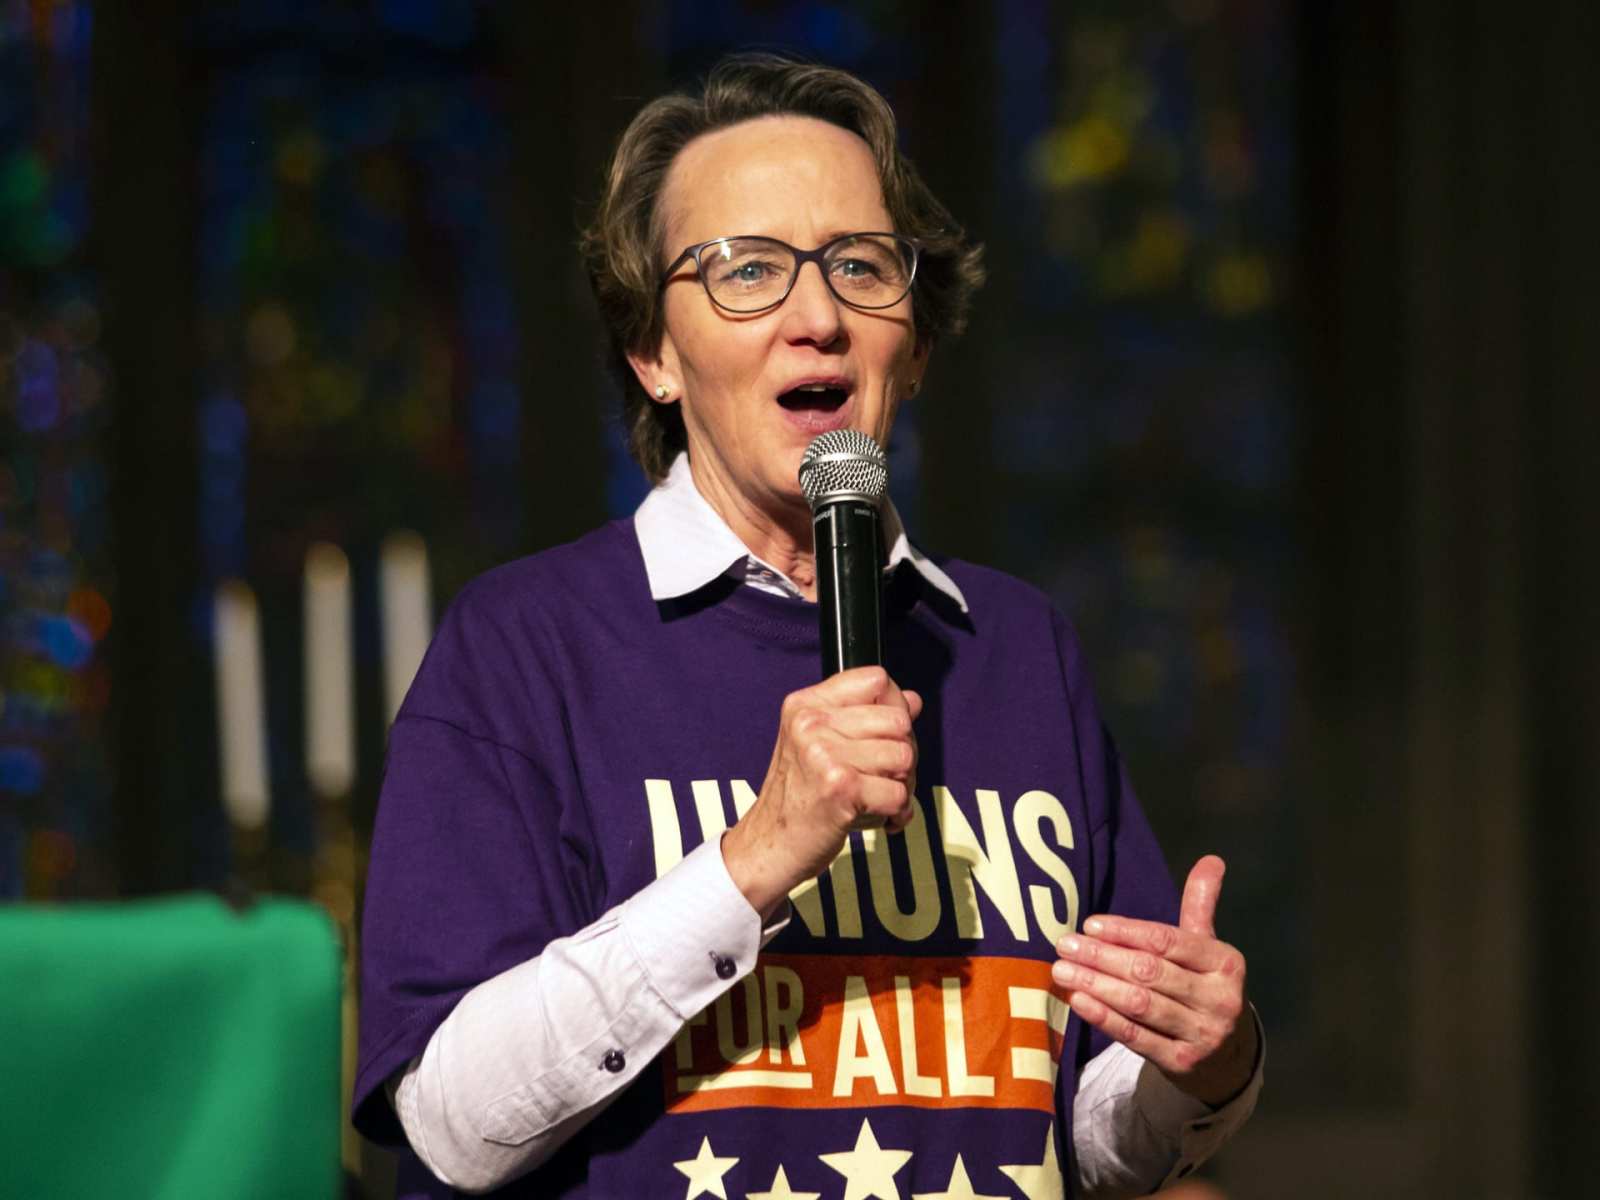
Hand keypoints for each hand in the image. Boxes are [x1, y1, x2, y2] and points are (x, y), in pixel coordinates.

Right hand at [722, 666, 920, 916]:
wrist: (769, 844)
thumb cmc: (796, 797)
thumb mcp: (819, 743)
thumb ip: (864, 717)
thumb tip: (911, 699)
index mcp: (805, 705)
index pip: (876, 680)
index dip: (894, 707)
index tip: (884, 734)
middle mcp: (811, 724)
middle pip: (898, 721)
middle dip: (903, 753)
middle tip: (881, 775)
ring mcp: (824, 755)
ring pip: (904, 757)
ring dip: (901, 785)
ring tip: (875, 796)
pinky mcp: (840, 788)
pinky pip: (899, 794)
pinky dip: (895, 812)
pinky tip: (873, 815)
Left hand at [1051, 855, 1257, 1105]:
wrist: (1228, 1059)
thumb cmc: (1205, 988)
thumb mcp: (1208, 949)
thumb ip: (1200, 906)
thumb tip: (1212, 858)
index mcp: (1225, 963)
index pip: (1169, 941)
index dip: (1128, 931)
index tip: (1090, 924)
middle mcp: (1220, 999)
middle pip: (1151, 972)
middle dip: (1103, 957)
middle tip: (1064, 944)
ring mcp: (1203, 1034)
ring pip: (1141, 1004)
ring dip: (1096, 986)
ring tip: (1062, 970)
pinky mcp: (1183, 1064)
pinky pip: (1138, 1037)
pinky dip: (1106, 1018)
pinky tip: (1078, 1002)